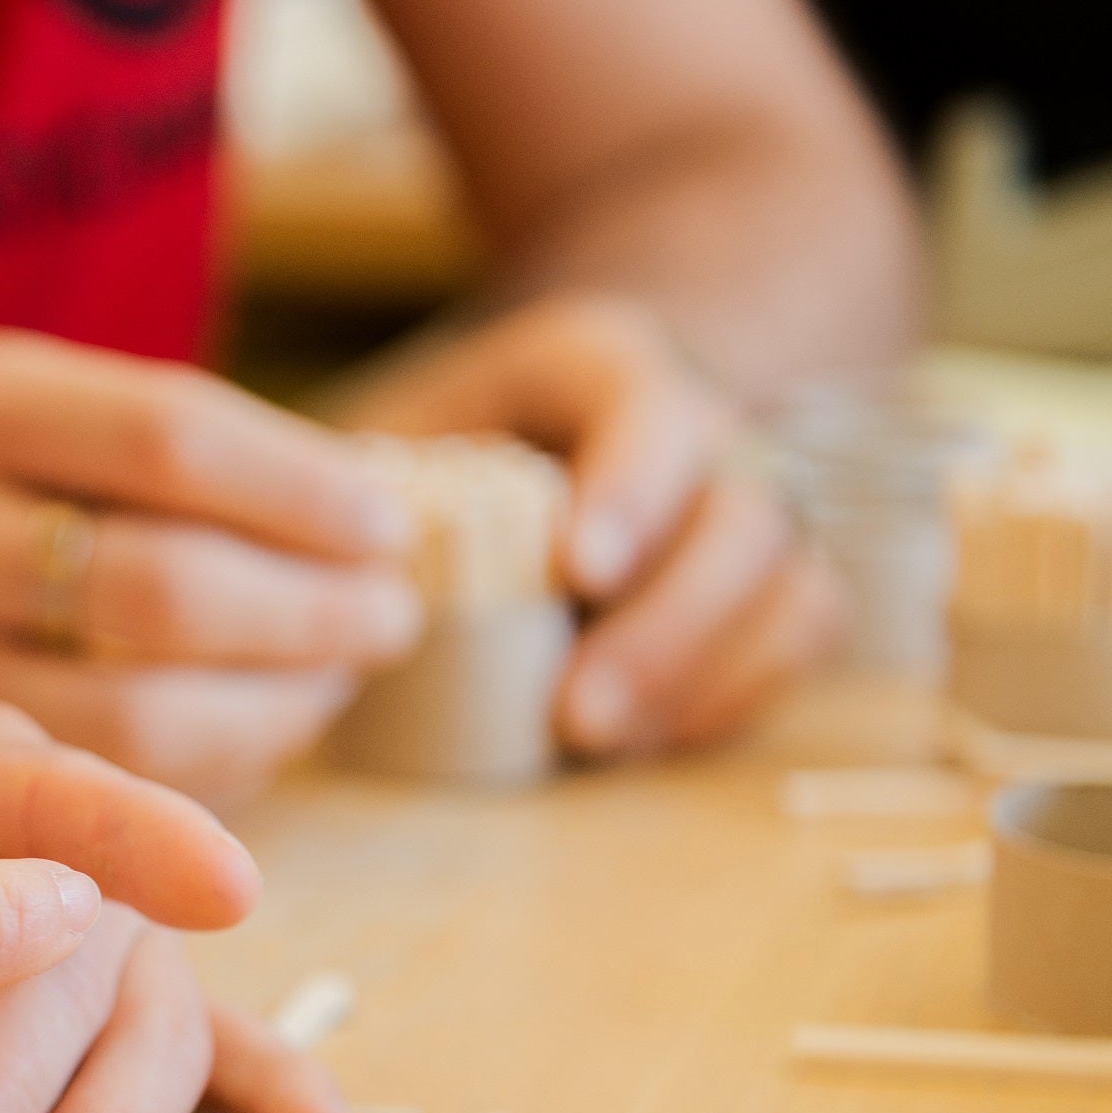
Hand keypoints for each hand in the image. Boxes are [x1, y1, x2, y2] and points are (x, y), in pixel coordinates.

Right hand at [0, 329, 422, 805]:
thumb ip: (143, 445)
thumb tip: (363, 521)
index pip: (170, 438)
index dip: (307, 494)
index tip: (389, 528)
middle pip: (163, 583)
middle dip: (314, 612)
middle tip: (390, 617)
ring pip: (137, 708)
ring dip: (279, 705)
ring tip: (336, 679)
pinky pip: (90, 793)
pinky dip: (208, 771)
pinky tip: (250, 737)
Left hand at [345, 293, 845, 753]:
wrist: (550, 432)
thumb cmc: (447, 439)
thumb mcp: (398, 423)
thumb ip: (367, 474)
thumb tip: (320, 555)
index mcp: (609, 365)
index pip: (649, 404)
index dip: (630, 485)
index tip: (579, 569)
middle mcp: (708, 430)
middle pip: (743, 516)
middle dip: (669, 623)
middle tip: (578, 712)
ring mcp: (755, 512)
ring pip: (791, 589)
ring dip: (702, 678)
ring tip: (597, 745)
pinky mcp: (777, 590)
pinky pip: (791, 648)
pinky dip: (723, 705)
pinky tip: (638, 747)